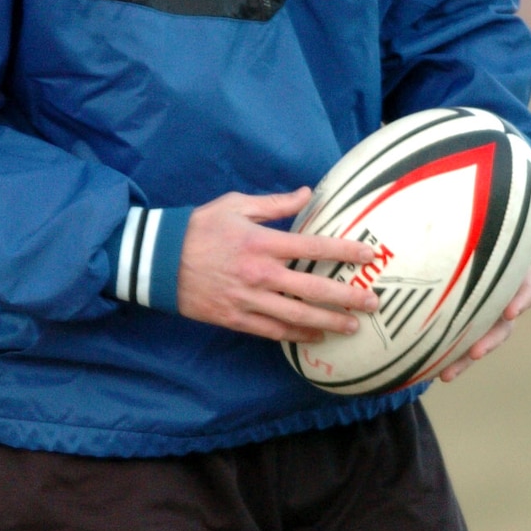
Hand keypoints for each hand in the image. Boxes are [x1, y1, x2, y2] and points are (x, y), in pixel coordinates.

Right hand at [175, 187, 381, 342]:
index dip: (344, 252)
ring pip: (297, 317)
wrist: (158, 260)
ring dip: (328, 323)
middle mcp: (260, 274)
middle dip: (346, 298)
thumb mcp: (236, 205)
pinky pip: (273, 332)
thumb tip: (308, 193)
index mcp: (262, 242)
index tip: (369, 257)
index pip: (313, 248)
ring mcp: (248, 300)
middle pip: (313, 290)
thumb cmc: (199, 227)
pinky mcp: (236, 318)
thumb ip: (275, 204)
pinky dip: (297, 337)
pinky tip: (316, 337)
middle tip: (372, 303)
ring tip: (352, 327)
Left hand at [437, 190, 530, 383]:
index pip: (525, 290)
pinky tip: (421, 372)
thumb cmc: (489, 229)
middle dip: (489, 341)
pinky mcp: (459, 323)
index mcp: (514, 276)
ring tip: (445, 374)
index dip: (520, 300)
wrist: (472, 243)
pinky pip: (452, 343)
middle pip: (500, 326)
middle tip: (475, 351)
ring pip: (476, 342)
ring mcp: (480, 315)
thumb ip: (517, 211)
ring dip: (462, 360)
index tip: (510, 309)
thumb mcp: (500, 219)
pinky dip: (440, 357)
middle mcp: (500, 300)